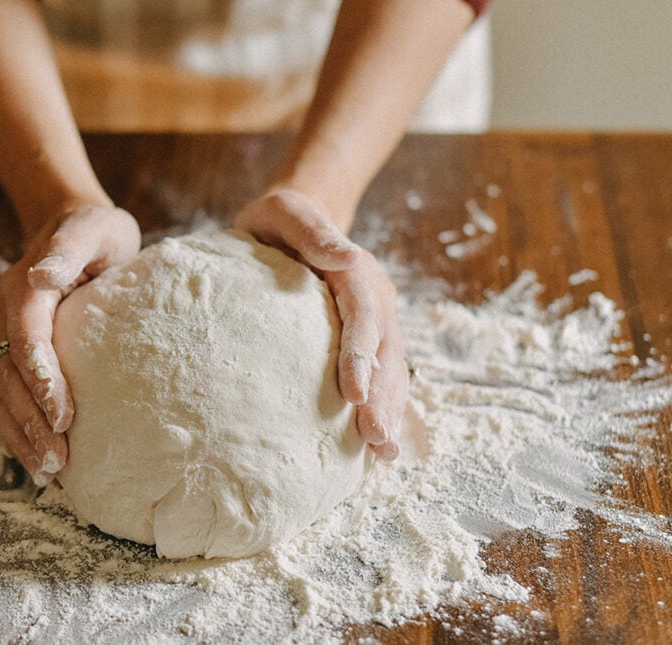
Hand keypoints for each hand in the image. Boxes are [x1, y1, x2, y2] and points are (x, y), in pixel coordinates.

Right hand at [0, 204, 140, 484]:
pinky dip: (18, 433)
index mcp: (25, 286)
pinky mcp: (14, 357)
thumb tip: (41, 274)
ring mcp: (5, 338)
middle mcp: (6, 315)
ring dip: (22, 434)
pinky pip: (7, 400)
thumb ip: (68, 250)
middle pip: (9, 374)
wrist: (73, 231)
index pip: (26, 335)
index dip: (40, 376)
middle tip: (59, 457)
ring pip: (3, 393)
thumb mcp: (91, 230)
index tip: (63, 413)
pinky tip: (37, 465)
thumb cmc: (94, 234)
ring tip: (49, 471)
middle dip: (32, 419)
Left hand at [235, 188, 412, 460]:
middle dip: (383, 397)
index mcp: (357, 271)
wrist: (294, 222)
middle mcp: (374, 299)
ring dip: (390, 411)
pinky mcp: (364, 341)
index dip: (362, 354)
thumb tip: (346, 255)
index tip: (354, 391)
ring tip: (385, 452)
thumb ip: (313, 231)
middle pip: (386, 351)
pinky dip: (382, 409)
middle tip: (377, 439)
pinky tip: (375, 448)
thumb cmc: (281, 221)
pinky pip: (379, 377)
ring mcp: (374, 322)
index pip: (364, 313)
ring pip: (390, 370)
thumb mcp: (286, 212)